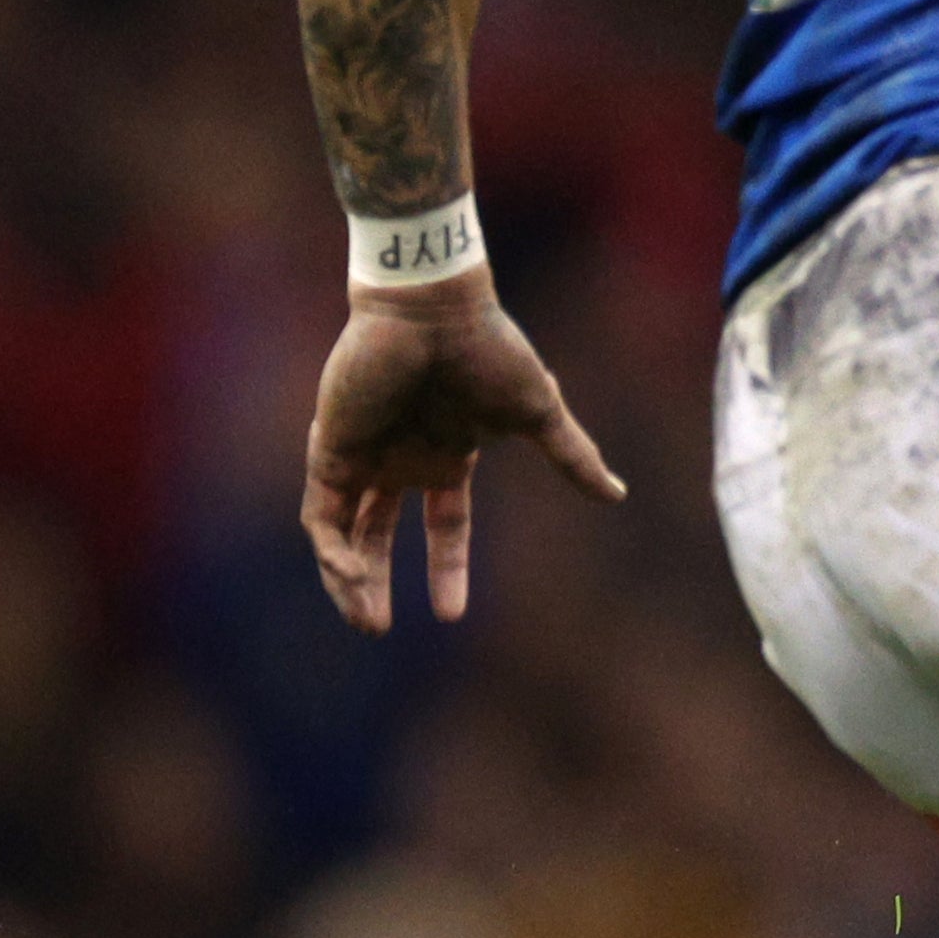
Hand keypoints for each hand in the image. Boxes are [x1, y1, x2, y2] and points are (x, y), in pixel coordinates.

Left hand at [300, 275, 626, 630]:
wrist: (431, 309)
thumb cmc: (488, 349)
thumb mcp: (538, 413)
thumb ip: (571, 457)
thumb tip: (618, 494)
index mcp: (446, 455)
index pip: (444, 525)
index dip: (447, 569)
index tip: (452, 614)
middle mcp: (399, 460)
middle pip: (379, 536)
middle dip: (375, 584)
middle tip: (378, 628)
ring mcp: (363, 456)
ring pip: (342, 534)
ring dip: (348, 580)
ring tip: (365, 620)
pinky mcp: (331, 450)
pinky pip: (321, 515)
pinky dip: (332, 550)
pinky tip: (350, 576)